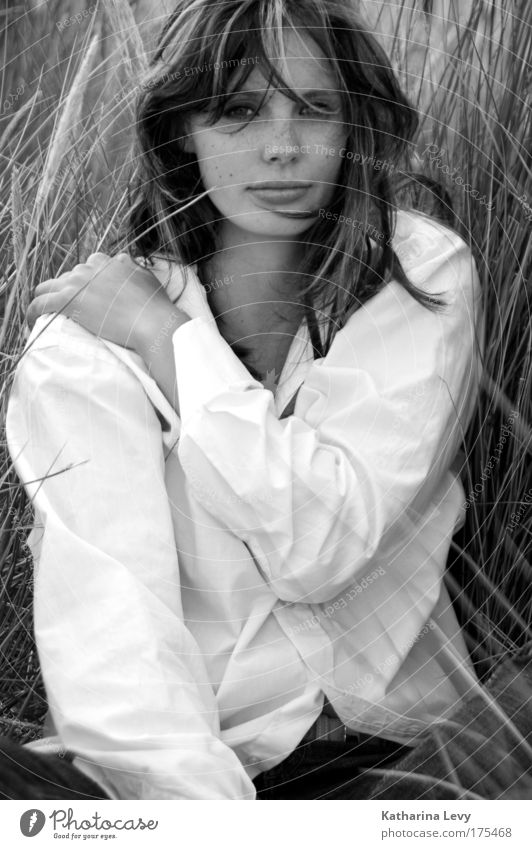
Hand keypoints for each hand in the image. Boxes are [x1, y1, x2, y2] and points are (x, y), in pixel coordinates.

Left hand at [26, 252, 180, 353]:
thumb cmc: (154, 305)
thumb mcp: (145, 277)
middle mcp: (90, 267)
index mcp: (107, 261)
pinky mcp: (67, 300)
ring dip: (45, 299)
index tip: (87, 297)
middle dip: (66, 291)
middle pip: (67, 277)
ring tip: (44, 315)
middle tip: (69, 310)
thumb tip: (125, 263)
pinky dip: (33, 312)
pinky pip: (40, 303)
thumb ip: (131, 268)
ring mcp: (77, 282)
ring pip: (46, 287)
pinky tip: (32, 321)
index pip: (87, 268)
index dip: (85, 283)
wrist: (151, 321)